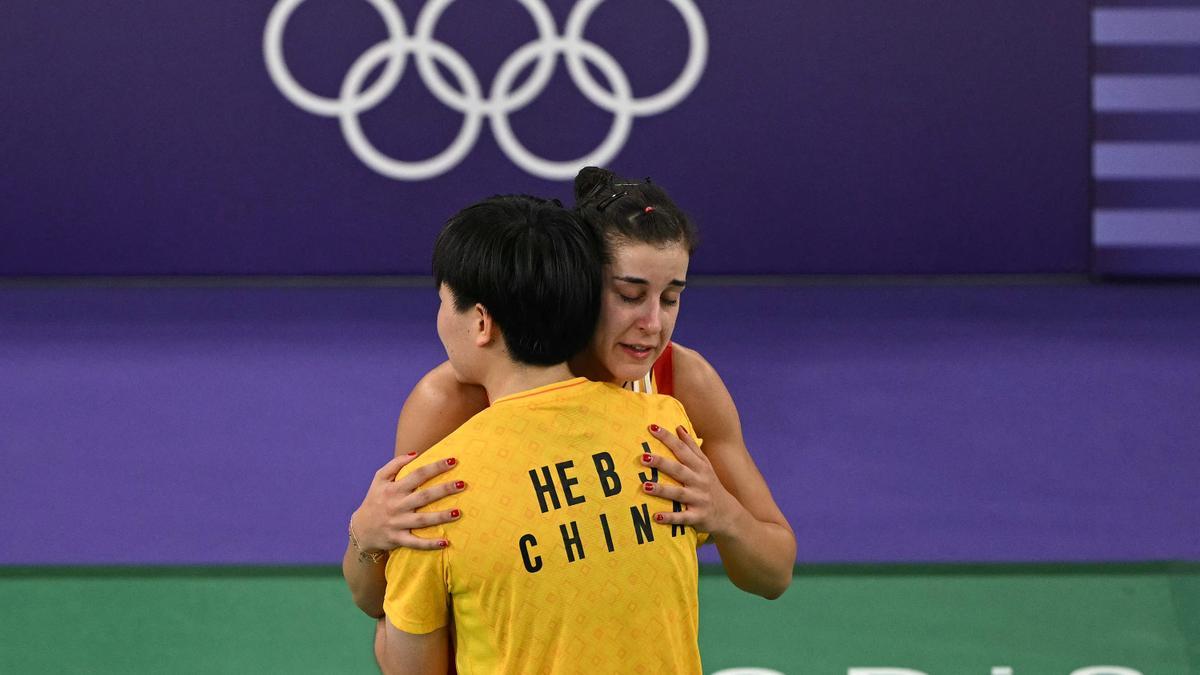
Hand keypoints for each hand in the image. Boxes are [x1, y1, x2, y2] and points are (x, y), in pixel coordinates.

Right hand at [352, 453, 466, 551]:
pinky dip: (429, 544)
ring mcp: (397, 523)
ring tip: (458, 512)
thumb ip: (396, 464)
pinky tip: (445, 542)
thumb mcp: (379, 479)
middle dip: (444, 489)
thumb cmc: (375, 500)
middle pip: (423, 496)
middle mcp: (396, 505)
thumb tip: (416, 453)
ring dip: (441, 517)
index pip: (417, 474)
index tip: (453, 460)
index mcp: (393, 489)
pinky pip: (415, 543)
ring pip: (422, 520)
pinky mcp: (397, 539)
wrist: (360, 529)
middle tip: (463, 484)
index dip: (435, 467)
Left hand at [641, 424, 744, 536]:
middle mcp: (700, 481)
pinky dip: (670, 517)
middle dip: (662, 463)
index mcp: (700, 467)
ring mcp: (699, 500)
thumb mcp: (705, 465)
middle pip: (679, 470)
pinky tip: (656, 517)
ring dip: (662, 490)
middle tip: (644, 456)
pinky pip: (682, 518)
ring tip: (645, 486)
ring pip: (679, 493)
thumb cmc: (711, 486)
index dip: (668, 438)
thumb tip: (679, 427)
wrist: (729, 514)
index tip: (652, 427)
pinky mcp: (698, 517)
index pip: (682, 449)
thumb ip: (692, 447)